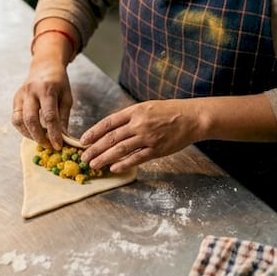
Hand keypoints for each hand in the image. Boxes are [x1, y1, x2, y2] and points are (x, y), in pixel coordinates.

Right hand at [11, 57, 73, 148]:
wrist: (44, 66)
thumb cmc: (58, 83)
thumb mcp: (67, 97)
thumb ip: (63, 117)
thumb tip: (63, 138)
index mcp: (47, 89)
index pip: (49, 115)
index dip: (53, 133)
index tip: (58, 145)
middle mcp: (31, 91)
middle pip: (31, 119)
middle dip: (39, 137)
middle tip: (48, 146)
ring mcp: (20, 95)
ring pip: (19, 121)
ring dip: (29, 135)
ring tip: (41, 140)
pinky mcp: (15, 99)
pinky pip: (15, 118)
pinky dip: (23, 129)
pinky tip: (32, 133)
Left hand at [79, 99, 202, 172]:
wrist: (192, 118)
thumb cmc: (169, 111)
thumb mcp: (147, 107)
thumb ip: (130, 117)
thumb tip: (111, 129)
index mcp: (135, 111)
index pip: (109, 122)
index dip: (94, 132)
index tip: (83, 140)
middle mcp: (139, 124)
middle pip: (111, 138)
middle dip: (95, 148)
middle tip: (84, 157)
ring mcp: (148, 137)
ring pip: (121, 149)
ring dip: (105, 158)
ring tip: (94, 164)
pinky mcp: (157, 149)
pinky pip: (137, 158)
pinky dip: (124, 164)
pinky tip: (114, 168)